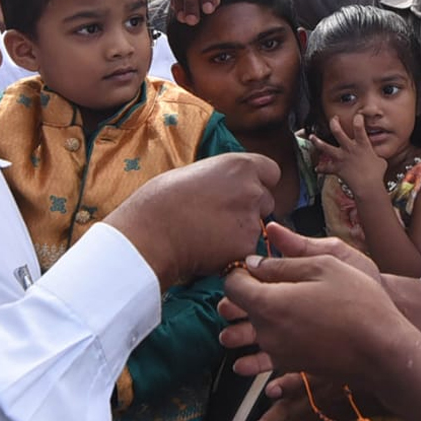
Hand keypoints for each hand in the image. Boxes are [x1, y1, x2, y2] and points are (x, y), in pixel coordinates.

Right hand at [105, 152, 277, 287]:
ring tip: (210, 235)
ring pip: (257, 229)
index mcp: (239, 165)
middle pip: (267, 201)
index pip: (272, 172)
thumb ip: (221, 178)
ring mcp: (251, 221)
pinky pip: (246, 252)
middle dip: (251, 210)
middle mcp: (252, 190)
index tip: (247, 191)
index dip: (260, 183)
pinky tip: (209, 251)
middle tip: (222, 218)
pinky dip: (233, 254)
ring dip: (242, 233)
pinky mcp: (245, 249)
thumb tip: (225, 185)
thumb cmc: (160, 201)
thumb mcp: (195, 173)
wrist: (149, 234)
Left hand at [222, 252, 416, 388]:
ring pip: (254, 328)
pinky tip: (291, 324)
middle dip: (248, 292)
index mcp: (269, 304)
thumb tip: (253, 263)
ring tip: (281, 301)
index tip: (257, 264)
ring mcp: (278, 352)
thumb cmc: (358, 302)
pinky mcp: (291, 364)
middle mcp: (266, 332)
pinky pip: (269, 348)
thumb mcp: (323, 266)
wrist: (383, 350)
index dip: (241, 270)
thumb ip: (282, 263)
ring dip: (258, 314)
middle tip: (269, 279)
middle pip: (239, 309)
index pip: (232, 285)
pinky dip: (272, 334)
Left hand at [311, 114, 386, 197]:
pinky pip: (326, 168)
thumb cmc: (376, 175)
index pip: (359, 127)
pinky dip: (321, 169)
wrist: (368, 187)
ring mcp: (342, 158)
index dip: (358, 119)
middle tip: (333, 119)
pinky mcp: (337, 168)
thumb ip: (376, 156)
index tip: (357, 116)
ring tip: (312, 137)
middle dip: (334, 123)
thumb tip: (377, 157)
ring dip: (317, 141)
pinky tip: (317, 168)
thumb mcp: (380, 161)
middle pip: (338, 132)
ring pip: (325, 147)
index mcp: (362, 145)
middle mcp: (350, 148)